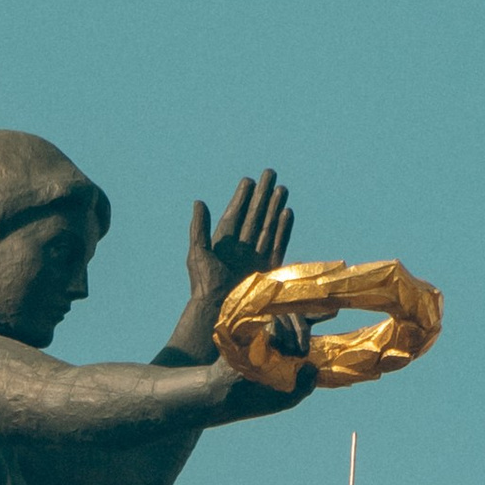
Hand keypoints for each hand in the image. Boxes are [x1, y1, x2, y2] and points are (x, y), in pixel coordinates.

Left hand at [175, 171, 294, 351]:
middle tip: (270, 173)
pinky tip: (287, 212)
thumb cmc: (205, 285)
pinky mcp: (268, 268)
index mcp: (224, 243)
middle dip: (263, 195)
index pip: (235, 214)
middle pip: (254, 215)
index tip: (249, 180)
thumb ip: (199, 228)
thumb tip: (199, 202)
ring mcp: (255, 257)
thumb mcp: (198, 253)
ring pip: (267, 225)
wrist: (219, 311)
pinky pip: (278, 243)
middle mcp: (241, 247)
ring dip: (275, 207)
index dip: (242, 197)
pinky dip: (283, 229)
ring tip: (282, 188)